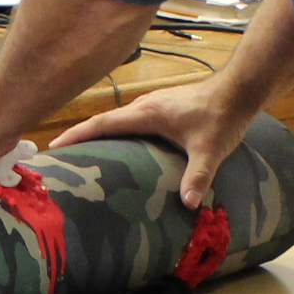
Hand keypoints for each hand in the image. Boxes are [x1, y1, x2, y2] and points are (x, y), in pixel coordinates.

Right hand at [54, 77, 261, 208]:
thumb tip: (188, 204)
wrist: (240, 89)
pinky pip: (131, 120)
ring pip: (118, 120)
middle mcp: (145, 106)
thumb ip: (198, 176)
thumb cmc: (222, 116)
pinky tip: (122, 148)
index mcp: (146, 114)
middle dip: (80, 137)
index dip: (76, 134)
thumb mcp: (210, 150)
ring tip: (85, 154)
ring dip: (99, 134)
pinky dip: (118, 132)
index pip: (101, 123)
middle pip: (103, 121)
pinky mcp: (163, 106)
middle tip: (61, 156)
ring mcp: (153, 104)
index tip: (54, 146)